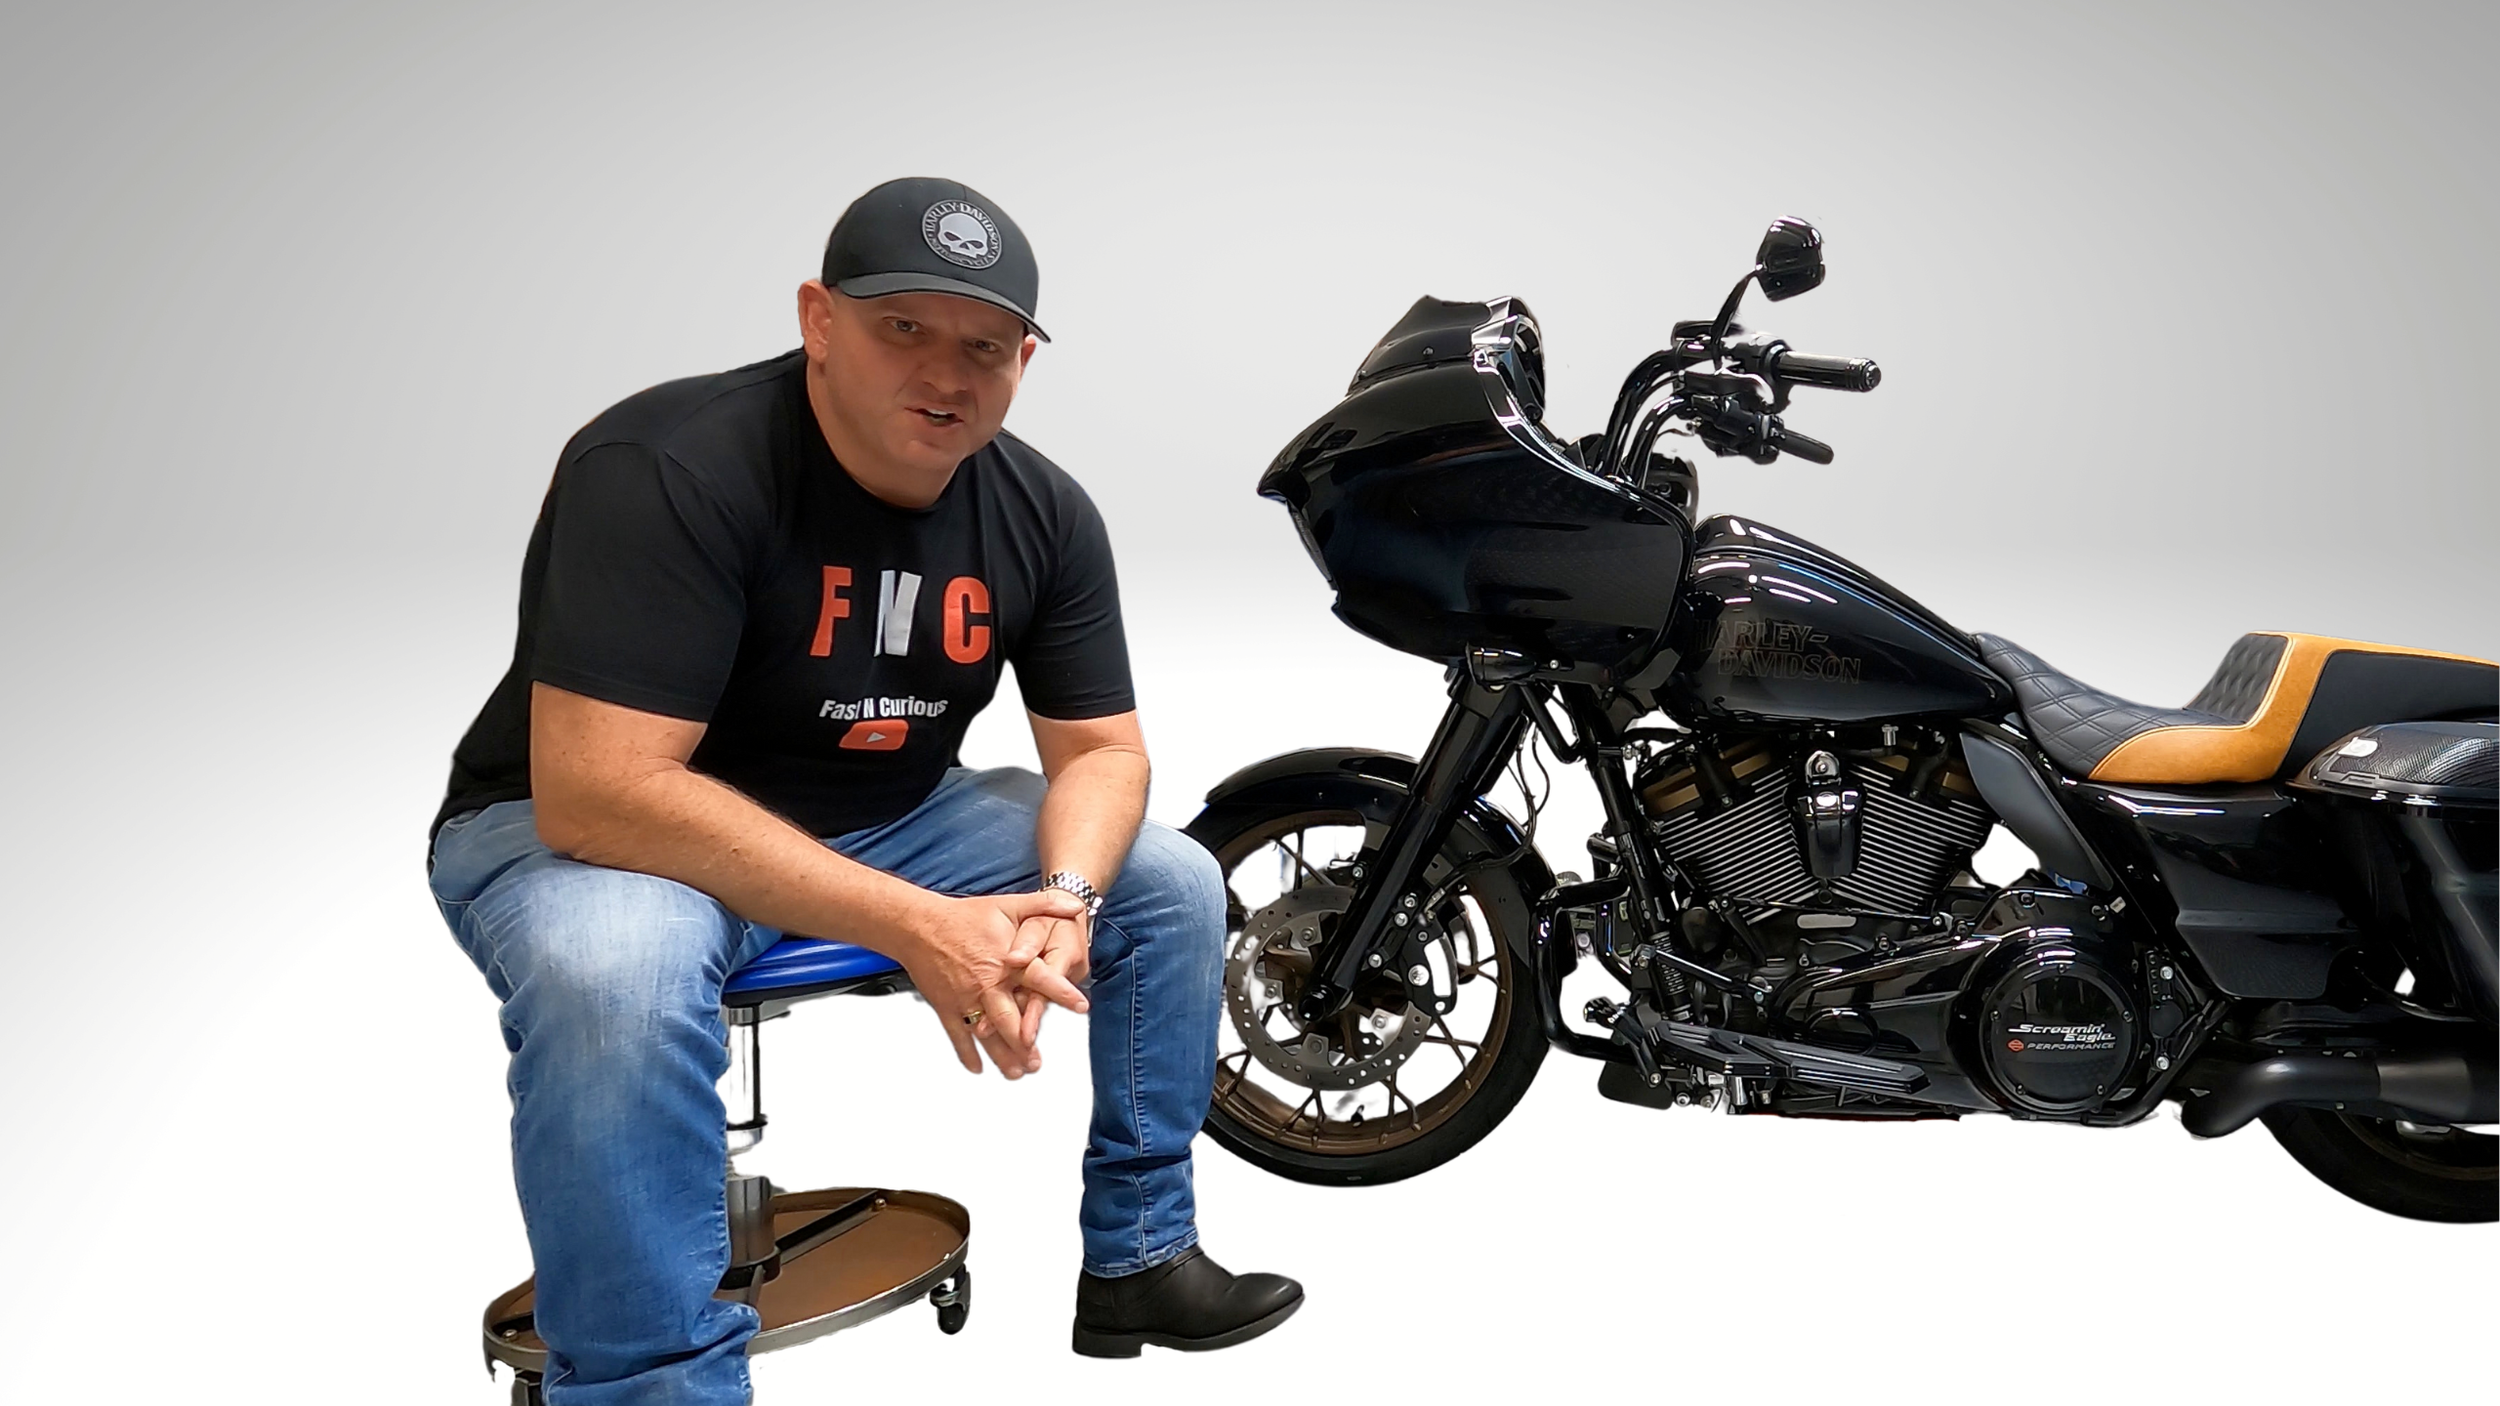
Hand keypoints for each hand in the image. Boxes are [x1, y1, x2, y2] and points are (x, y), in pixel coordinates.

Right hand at [901, 889, 1087, 1078]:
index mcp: (1007, 962)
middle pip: (1012, 1020)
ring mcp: (966, 998)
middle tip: (1038, 1061)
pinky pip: (958, 1035)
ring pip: (988, 1034)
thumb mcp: (1008, 905)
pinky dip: (967, 1054)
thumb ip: (1043, 906)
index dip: (1062, 992)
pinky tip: (977, 1068)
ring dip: (1003, 1056)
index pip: (1041, 979)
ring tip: (1017, 1072)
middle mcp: (987, 984)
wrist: (919, 925)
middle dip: (1027, 1044)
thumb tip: (1075, 904)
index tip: (1081, 1006)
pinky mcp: (946, 1006)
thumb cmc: (961, 916)